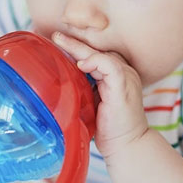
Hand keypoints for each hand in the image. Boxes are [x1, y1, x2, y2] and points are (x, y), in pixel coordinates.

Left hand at [52, 31, 148, 158]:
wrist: (127, 147)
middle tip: (54, 35)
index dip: (77, 48)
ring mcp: (125, 77)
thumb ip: (83, 89)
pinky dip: (94, 61)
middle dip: (74, 43)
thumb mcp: (92, 104)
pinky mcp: (124, 86)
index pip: (96, 55)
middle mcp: (123, 72)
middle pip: (97, 51)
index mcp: (116, 75)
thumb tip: (59, 82)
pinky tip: (80, 64)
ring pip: (100, 54)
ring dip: (78, 47)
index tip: (56, 42)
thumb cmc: (109, 130)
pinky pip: (109, 66)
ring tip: (59, 40)